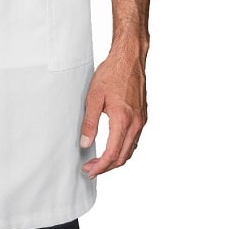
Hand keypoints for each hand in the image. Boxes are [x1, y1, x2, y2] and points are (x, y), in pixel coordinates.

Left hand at [79, 46, 146, 179]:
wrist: (129, 58)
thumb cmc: (112, 73)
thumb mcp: (94, 97)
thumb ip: (89, 122)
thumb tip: (85, 143)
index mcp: (123, 120)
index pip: (112, 154)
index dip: (100, 166)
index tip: (89, 170)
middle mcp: (135, 123)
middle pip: (123, 157)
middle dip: (106, 167)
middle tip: (91, 168)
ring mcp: (141, 120)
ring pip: (130, 150)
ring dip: (116, 159)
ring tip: (100, 161)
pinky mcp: (143, 116)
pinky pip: (135, 139)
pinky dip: (124, 148)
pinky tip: (113, 146)